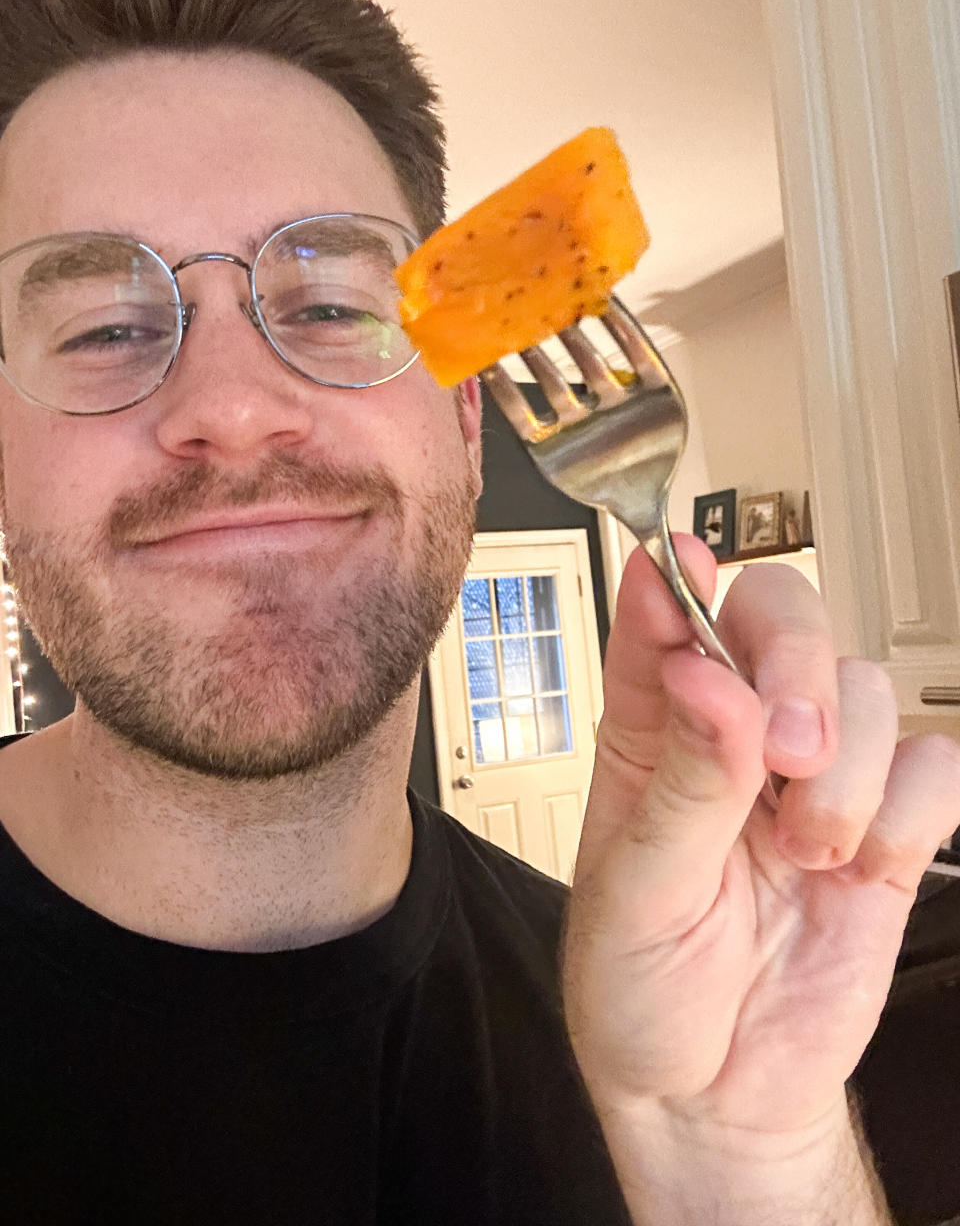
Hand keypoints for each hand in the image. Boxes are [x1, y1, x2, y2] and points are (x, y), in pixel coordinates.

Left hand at [563, 536, 959, 1218]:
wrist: (719, 1094)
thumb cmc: (644, 992)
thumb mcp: (635, 895)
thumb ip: (684, 785)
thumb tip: (708, 681)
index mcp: (651, 738)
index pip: (662, 625)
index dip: (674, 581)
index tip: (677, 558)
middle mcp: (736, 740)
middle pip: (783, 620)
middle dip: (796, 665)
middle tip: (790, 750)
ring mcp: (814, 778)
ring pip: (864, 686)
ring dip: (846, 766)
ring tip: (805, 850)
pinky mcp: (881, 827)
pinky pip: (931, 764)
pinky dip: (909, 807)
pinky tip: (861, 862)